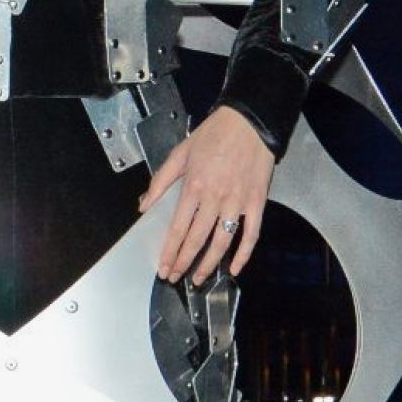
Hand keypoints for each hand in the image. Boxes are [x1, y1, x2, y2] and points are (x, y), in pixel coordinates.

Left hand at [144, 106, 274, 285]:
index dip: (170, 251)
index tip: (163, 267)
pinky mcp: (257, 202)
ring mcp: (238, 202)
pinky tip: (235, 268)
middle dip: (184, 262)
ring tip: (199, 278)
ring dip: (210, 263)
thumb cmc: (212, 136)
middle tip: (174, 277)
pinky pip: (251, 234)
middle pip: (197, 239)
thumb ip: (160, 181)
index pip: (178, 228)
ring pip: (223, 242)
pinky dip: (244, 254)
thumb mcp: (179, 154)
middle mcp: (215, 199)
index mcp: (194, 187)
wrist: (249, 123)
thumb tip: (144, 206)